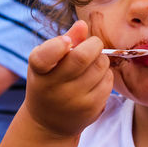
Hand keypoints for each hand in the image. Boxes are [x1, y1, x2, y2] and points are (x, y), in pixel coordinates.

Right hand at [24, 20, 113, 136]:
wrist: (50, 122)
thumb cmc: (50, 81)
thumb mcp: (48, 61)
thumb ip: (65, 40)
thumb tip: (82, 24)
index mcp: (39, 71)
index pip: (44, 57)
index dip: (57, 46)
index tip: (66, 42)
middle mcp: (54, 88)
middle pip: (82, 57)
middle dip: (94, 44)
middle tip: (92, 46)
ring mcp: (73, 100)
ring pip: (100, 66)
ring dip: (101, 59)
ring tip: (92, 64)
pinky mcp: (91, 108)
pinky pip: (108, 80)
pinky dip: (106, 74)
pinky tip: (95, 79)